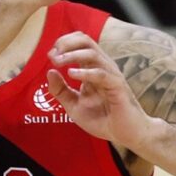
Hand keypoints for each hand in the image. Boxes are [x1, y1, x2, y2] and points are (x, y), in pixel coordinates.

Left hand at [46, 31, 154, 149]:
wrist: (126, 135)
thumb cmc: (103, 119)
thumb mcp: (74, 106)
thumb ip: (60, 91)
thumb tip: (49, 72)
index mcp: (92, 67)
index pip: (79, 42)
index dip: (62, 43)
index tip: (50, 55)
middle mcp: (102, 66)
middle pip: (85, 40)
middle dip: (66, 42)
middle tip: (53, 55)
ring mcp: (111, 75)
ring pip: (92, 53)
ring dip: (72, 54)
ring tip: (58, 62)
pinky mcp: (117, 87)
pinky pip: (102, 74)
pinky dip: (85, 72)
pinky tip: (71, 74)